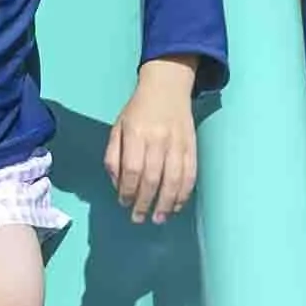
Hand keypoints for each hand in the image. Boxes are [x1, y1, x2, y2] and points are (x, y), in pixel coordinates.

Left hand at [105, 58, 199, 224]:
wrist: (167, 87)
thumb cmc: (138, 110)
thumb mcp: (117, 127)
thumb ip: (114, 156)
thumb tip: (118, 185)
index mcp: (136, 133)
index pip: (132, 169)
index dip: (128, 190)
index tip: (124, 203)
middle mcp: (158, 139)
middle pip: (152, 178)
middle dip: (145, 202)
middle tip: (139, 218)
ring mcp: (178, 143)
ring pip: (174, 179)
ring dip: (166, 203)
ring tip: (159, 218)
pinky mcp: (192, 146)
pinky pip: (190, 174)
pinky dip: (184, 193)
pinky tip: (177, 206)